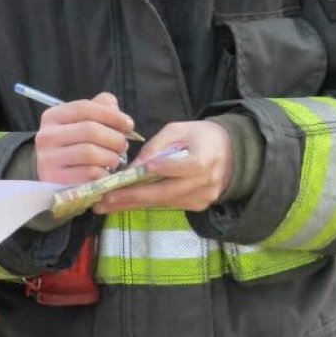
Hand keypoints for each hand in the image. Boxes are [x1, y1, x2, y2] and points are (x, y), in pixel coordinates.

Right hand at [35, 91, 135, 183]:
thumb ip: (99, 108)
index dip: (111, 115)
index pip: (85, 108)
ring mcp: (48, 159)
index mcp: (52, 116)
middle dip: (114, 138)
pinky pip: (89, 174)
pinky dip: (103, 173)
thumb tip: (115, 110)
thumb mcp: (82, 123)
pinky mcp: (56, 180)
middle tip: (123, 145)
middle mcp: (46, 136)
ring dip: (111, 157)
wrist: (55, 175)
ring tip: (115, 159)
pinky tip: (105, 172)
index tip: (129, 124)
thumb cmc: (74, 145)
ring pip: (90, 152)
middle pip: (89, 130)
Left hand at [94, 120, 233, 213]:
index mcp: (204, 159)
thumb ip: (157, 146)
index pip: (183, 167)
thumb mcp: (179, 130)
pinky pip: (167, 205)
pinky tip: (123, 203)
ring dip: (132, 204)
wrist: (230, 154)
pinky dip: (144, 203)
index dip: (162, 169)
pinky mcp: (196, 206)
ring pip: (162, 202)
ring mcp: (201, 198)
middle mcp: (204, 184)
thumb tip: (134, 166)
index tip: (138, 171)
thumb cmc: (199, 136)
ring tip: (105, 204)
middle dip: (132, 197)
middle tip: (105, 199)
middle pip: (165, 193)